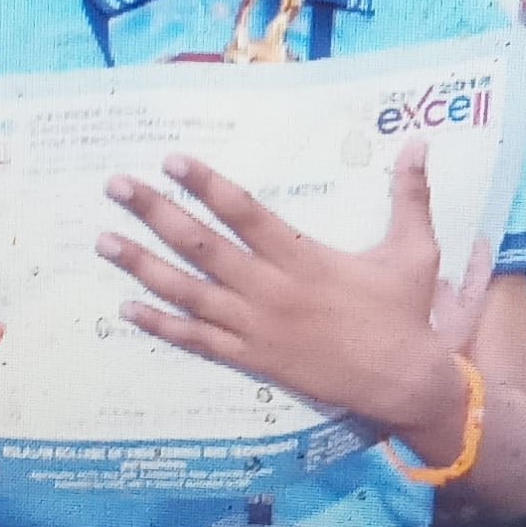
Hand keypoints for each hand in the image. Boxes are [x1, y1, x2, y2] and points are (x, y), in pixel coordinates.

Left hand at [100, 140, 459, 448]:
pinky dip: (160, 325)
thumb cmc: (405, 313)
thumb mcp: (414, 250)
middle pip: (201, 246)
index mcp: (303, 258)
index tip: (172, 160)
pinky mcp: (252, 359)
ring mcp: (256, 327)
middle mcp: (270, 290)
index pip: (244, 212)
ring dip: (142, 265)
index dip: (207, 185)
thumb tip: (422, 142)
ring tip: (103, 240)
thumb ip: (410, 195)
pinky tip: (126, 308)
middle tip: (116, 185)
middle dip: (155, 213)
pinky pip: (197, 341)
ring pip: (188, 292)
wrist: (403, 383)